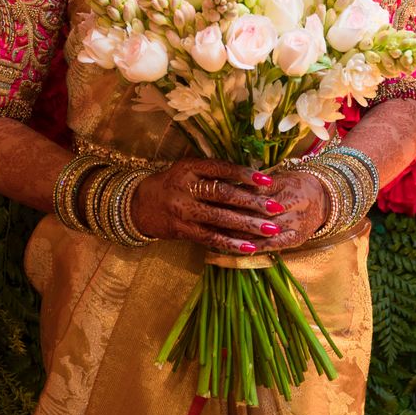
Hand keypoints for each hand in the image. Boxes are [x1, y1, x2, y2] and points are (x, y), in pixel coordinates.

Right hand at [131, 157, 327, 253]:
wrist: (140, 205)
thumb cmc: (173, 183)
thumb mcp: (189, 169)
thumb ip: (214, 172)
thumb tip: (252, 178)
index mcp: (190, 167)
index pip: (221, 168)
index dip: (244, 174)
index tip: (267, 179)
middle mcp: (186, 187)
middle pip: (223, 194)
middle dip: (252, 202)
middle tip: (275, 207)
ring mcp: (183, 210)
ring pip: (220, 218)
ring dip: (247, 225)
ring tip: (270, 229)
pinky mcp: (182, 230)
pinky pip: (210, 237)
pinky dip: (231, 243)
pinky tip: (249, 247)